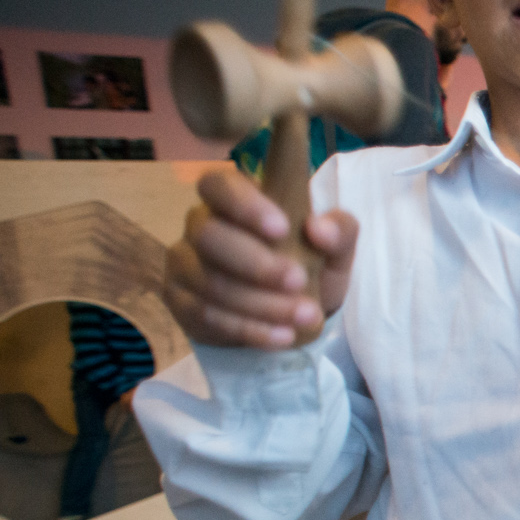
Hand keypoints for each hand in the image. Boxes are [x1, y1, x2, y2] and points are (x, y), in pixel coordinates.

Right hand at [164, 168, 358, 348]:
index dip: (244, 204)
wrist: (294, 318)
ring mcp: (185, 263)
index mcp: (236, 199)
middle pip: (209, 236)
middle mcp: (201, 225)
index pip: (219, 184)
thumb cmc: (311, 268)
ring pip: (210, 281)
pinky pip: (205, 315)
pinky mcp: (179, 301)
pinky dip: (249, 328)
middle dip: (255, 263)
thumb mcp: (336, 251)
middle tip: (298, 281)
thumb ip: (340, 231)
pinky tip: (282, 335)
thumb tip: (319, 228)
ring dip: (260, 303)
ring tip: (304, 316)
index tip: (281, 229)